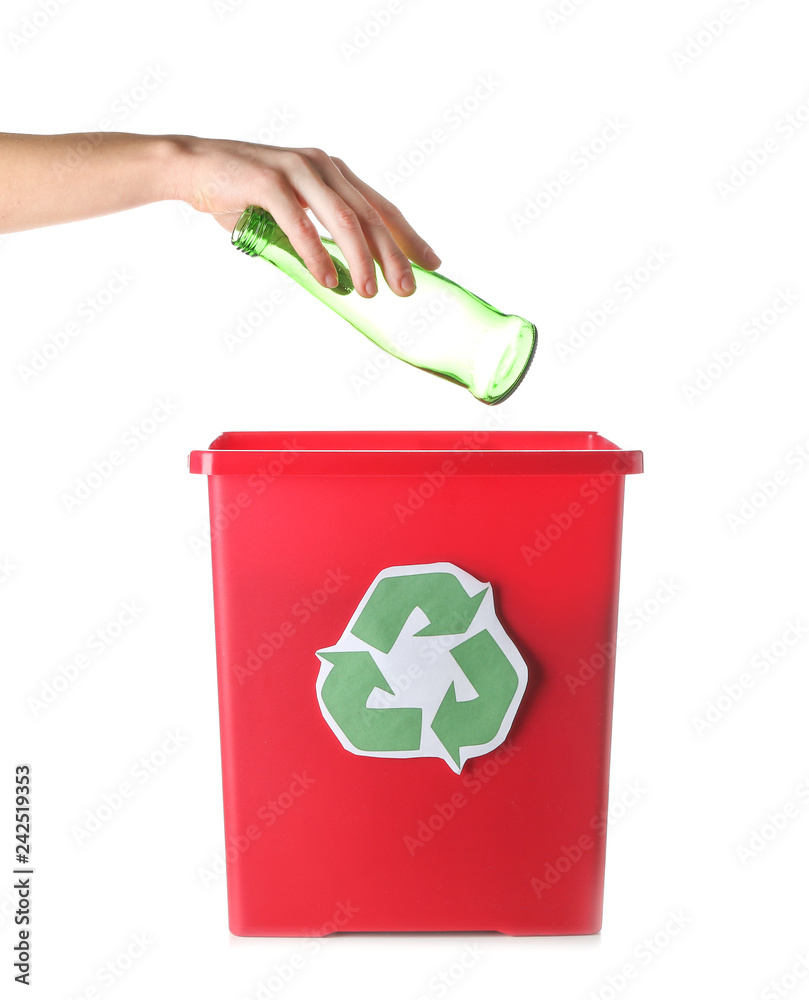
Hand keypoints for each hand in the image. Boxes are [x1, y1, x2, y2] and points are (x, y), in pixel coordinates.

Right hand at [174, 138, 441, 296]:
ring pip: (342, 217)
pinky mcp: (268, 179)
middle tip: (407, 290)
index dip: (409, 237)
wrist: (192, 168)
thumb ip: (318, 238)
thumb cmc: (243, 195)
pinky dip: (316, 253)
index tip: (432, 264)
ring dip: (360, 258)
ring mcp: (297, 169)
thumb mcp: (290, 217)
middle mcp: (323, 166)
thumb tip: (346, 278)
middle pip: (370, 215)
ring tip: (370, 291)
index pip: (381, 208)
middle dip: (393, 255)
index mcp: (334, 174)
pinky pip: (300, 222)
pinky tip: (328, 279)